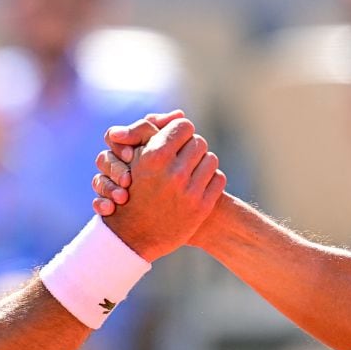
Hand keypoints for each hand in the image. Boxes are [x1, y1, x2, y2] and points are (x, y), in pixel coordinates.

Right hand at [101, 118, 224, 261]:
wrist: (134, 236)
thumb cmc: (132, 189)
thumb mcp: (134, 158)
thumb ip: (150, 130)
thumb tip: (180, 113)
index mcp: (154, 157)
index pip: (183, 126)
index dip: (180, 130)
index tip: (176, 138)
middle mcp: (173, 173)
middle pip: (199, 142)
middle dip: (191, 147)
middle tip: (183, 156)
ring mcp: (189, 192)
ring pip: (211, 159)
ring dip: (202, 163)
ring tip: (190, 171)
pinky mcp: (202, 207)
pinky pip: (218, 179)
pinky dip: (210, 179)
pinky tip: (197, 184)